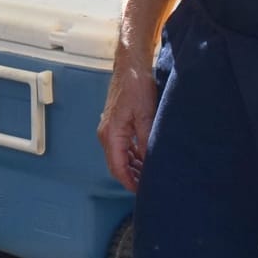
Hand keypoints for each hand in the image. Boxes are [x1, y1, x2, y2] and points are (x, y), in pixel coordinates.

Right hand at [98, 60, 156, 191]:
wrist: (131, 65)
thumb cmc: (136, 85)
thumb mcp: (146, 116)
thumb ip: (147, 142)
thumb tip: (150, 163)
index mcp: (111, 134)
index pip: (118, 168)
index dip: (130, 183)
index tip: (143, 191)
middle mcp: (106, 134)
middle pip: (116, 165)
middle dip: (132, 177)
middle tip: (150, 184)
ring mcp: (110, 129)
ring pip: (119, 157)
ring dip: (133, 166)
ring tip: (150, 173)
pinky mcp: (116, 124)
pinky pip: (122, 146)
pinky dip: (132, 155)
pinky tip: (145, 157)